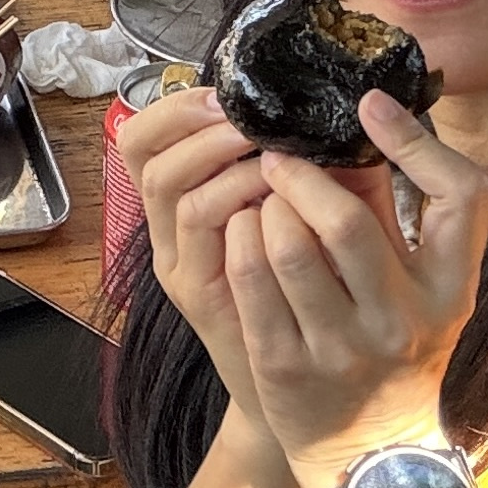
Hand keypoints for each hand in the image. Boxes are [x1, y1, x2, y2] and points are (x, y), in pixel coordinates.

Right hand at [117, 85, 285, 439]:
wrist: (308, 395)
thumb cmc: (314, 301)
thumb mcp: (307, 224)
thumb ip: (309, 174)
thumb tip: (343, 106)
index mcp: (184, 208)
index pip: (145, 137)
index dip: (179, 105)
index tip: (228, 92)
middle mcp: (168, 234)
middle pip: (144, 151)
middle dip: (199, 121)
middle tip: (249, 114)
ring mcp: (178, 264)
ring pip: (168, 184)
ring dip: (220, 154)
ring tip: (268, 146)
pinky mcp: (197, 292)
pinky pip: (199, 227)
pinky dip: (233, 196)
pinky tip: (273, 190)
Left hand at [215, 93, 487, 487]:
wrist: (371, 455)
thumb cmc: (397, 350)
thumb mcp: (423, 287)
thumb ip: (393, 212)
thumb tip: (356, 128)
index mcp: (449, 289)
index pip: (462, 197)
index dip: (416, 142)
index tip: (370, 106)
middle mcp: (401, 320)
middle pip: (346, 221)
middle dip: (300, 175)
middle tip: (275, 156)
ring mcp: (340, 348)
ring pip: (284, 247)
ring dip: (261, 207)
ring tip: (255, 196)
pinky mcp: (284, 366)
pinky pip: (248, 283)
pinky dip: (237, 242)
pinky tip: (238, 230)